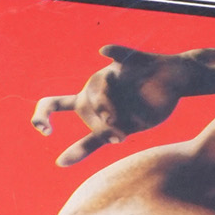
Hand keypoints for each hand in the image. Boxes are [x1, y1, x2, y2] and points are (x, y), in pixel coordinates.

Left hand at [30, 45, 193, 165]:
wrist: (174, 84)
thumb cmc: (145, 108)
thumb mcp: (116, 132)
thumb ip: (88, 145)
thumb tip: (58, 163)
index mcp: (86, 101)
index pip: (51, 104)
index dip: (41, 116)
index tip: (44, 132)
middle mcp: (94, 86)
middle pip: (87, 109)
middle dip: (101, 128)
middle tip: (117, 138)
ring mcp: (111, 73)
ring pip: (101, 97)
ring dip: (112, 116)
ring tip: (124, 130)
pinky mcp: (131, 62)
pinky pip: (117, 54)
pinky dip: (111, 51)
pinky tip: (103, 51)